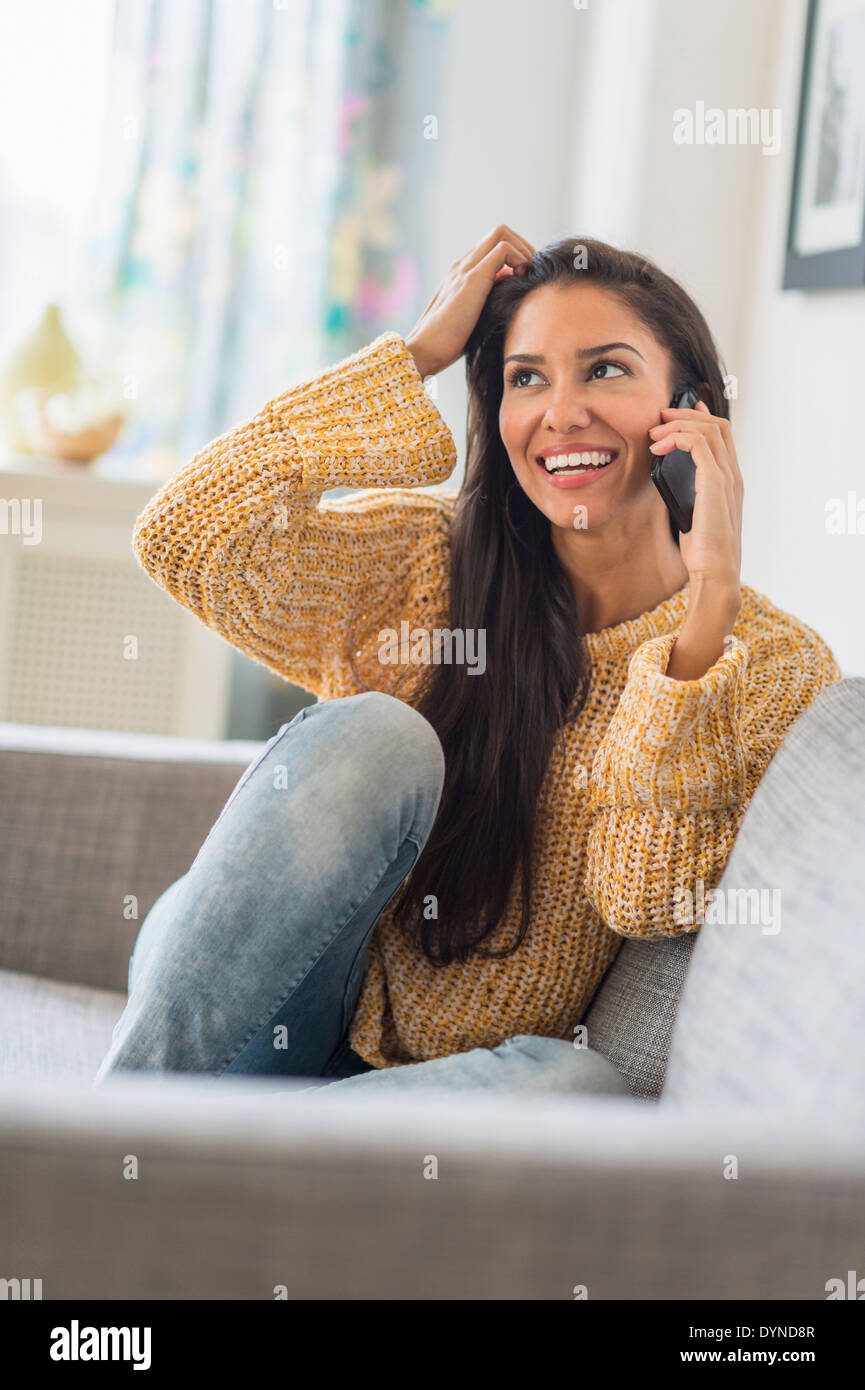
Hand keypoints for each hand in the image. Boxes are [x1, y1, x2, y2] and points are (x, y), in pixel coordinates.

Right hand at [405, 224, 534, 378]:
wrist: (423, 352)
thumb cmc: (446, 344)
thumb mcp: (472, 317)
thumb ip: (486, 300)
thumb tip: (509, 287)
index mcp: (461, 273)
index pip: (493, 246)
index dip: (516, 255)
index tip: (526, 277)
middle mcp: (462, 264)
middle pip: (500, 232)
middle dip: (523, 247)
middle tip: (532, 273)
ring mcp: (465, 268)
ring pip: (502, 233)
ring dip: (523, 250)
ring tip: (528, 276)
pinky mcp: (472, 278)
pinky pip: (503, 249)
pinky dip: (519, 259)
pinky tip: (520, 281)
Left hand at [648, 400, 743, 677]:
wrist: (716, 575)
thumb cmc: (703, 553)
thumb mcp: (692, 516)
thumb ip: (687, 494)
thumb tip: (667, 478)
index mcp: (730, 482)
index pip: (721, 436)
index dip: (698, 419)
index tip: (673, 418)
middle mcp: (734, 476)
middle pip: (718, 425)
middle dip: (686, 415)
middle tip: (659, 418)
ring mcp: (728, 479)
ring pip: (710, 429)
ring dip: (679, 425)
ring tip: (655, 434)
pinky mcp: (716, 485)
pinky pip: (700, 445)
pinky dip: (678, 438)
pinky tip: (659, 449)